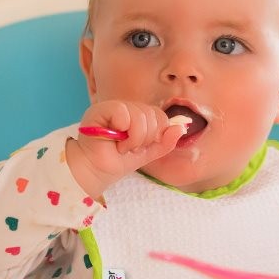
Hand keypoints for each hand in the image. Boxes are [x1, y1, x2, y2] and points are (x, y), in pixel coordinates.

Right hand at [66, 100, 186, 197]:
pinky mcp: (101, 109)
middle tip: (130, 148)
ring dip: (134, 139)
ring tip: (122, 146)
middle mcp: (128, 108)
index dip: (156, 134)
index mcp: (139, 115)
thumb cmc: (118, 161)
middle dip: (145, 139)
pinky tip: (114, 140)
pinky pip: (123, 113)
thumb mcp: (148, 153)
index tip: (143, 147)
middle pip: (152, 115)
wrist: (96, 171)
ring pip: (140, 115)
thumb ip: (165, 142)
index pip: (160, 115)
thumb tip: (181, 127)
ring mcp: (114, 106)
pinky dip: (122, 131)